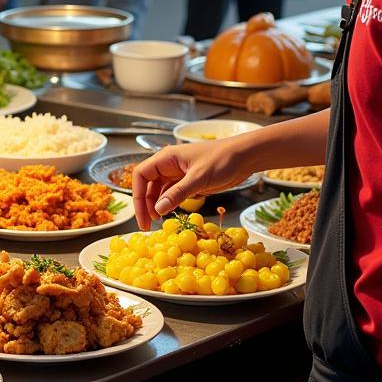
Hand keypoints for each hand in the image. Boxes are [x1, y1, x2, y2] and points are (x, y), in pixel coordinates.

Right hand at [132, 137, 256, 228]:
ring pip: (159, 190)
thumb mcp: (199, 178)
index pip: (141, 175)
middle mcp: (168, 165)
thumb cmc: (222, 160)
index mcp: (166, 158)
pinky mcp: (188, 181)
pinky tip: (170, 214)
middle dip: (145, 204)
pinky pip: (172, 193)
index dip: (137, 195)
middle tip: (147, 225)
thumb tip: (158, 210)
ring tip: (158, 222)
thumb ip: (177, 194)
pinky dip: (168, 203)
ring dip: (156, 205)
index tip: (141, 215)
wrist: (245, 156)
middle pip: (147, 185)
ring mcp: (178, 173)